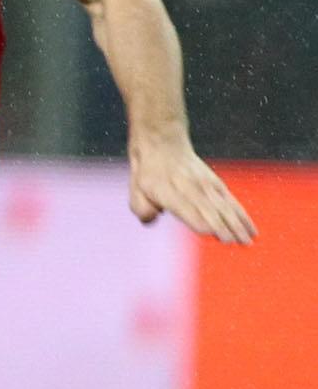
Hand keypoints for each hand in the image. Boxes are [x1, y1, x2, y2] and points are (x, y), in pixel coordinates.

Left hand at [129, 138, 256, 243]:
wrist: (163, 145)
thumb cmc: (148, 174)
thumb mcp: (135, 191)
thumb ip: (142, 209)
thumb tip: (153, 219)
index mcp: (170, 193)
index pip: (189, 210)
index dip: (201, 221)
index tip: (213, 234)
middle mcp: (191, 189)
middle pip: (212, 210)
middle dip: (226, 226)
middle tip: (239, 243)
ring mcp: (206, 186)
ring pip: (225, 207)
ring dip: (239, 224)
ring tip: (249, 241)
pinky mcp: (216, 184)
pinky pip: (232, 202)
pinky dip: (242, 215)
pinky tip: (252, 230)